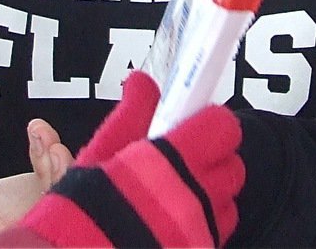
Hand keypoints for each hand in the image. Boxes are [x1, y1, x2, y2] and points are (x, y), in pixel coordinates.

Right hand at [20, 70, 244, 246]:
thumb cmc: (83, 214)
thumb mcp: (101, 153)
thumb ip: (131, 114)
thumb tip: (140, 84)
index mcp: (173, 163)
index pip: (223, 127)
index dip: (209, 121)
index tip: (193, 122)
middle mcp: (195, 198)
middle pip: (233, 164)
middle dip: (211, 157)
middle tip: (182, 158)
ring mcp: (201, 231)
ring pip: (228, 201)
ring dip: (209, 193)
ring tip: (175, 193)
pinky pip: (217, 232)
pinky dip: (203, 223)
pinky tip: (174, 221)